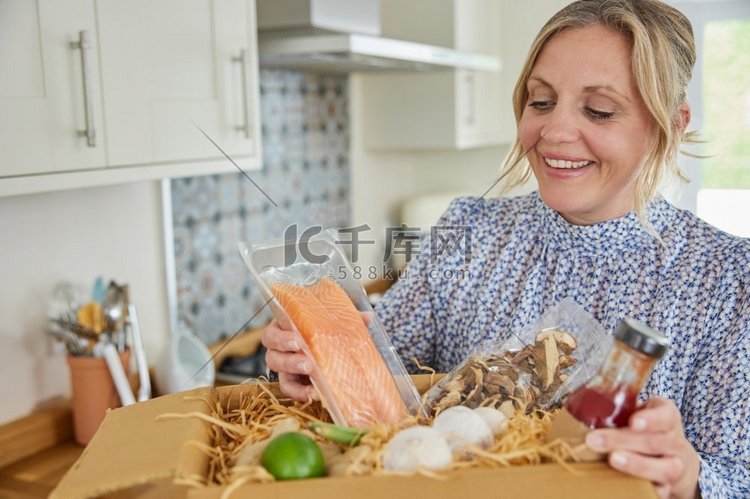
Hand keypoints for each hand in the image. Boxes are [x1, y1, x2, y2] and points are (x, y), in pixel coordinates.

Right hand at [260, 313, 373, 401]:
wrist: (325, 347)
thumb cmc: (322, 329)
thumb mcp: (331, 322)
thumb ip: (346, 319)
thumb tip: (368, 317)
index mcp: (284, 329)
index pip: (273, 334)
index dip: (281, 338)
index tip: (298, 341)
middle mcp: (278, 348)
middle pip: (272, 355)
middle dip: (289, 360)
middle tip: (308, 362)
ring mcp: (283, 366)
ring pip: (279, 374)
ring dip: (295, 375)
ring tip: (313, 374)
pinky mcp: (291, 382)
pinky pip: (289, 389)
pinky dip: (300, 393)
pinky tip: (314, 394)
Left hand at [585, 398, 700, 498]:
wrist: (672, 456)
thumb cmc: (645, 429)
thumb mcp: (637, 412)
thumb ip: (616, 408)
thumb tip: (580, 405)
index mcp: (667, 417)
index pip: (665, 415)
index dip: (650, 419)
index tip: (633, 422)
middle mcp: (675, 442)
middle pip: (655, 442)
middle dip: (623, 440)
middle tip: (594, 440)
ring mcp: (675, 466)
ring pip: (665, 468)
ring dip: (636, 465)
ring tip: (612, 460)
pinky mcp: (669, 486)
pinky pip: (660, 491)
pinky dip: (644, 490)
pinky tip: (623, 486)